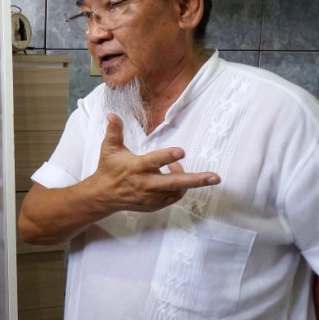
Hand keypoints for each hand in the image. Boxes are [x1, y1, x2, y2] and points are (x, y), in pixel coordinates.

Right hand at [88, 113, 219, 212]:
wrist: (103, 196)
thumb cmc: (108, 168)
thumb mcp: (109, 149)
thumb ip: (114, 131)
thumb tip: (113, 114)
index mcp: (135, 167)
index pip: (154, 161)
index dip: (168, 157)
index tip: (182, 151)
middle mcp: (145, 184)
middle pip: (174, 182)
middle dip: (196, 180)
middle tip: (215, 177)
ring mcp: (151, 197)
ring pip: (177, 190)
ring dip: (186, 180)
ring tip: (178, 167)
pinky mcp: (154, 205)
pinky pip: (174, 197)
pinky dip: (179, 188)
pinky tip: (175, 177)